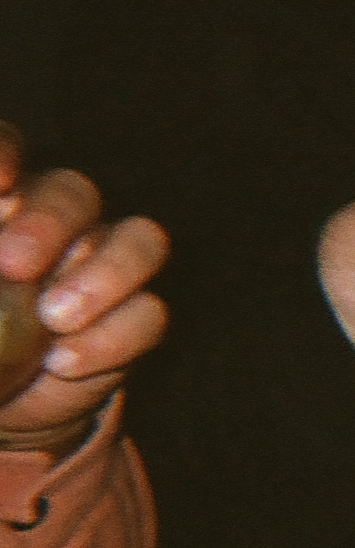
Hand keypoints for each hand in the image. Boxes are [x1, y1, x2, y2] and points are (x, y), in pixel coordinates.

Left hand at [0, 125, 169, 455]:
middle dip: (48, 223)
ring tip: (55, 318)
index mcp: (5, 204)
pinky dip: (109, 339)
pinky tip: (63, 363)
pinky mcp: (134, 319)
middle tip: (14, 264)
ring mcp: (103, 268)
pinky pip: (148, 315)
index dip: (4, 156)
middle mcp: (57, 224)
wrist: (1, 397)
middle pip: (72, 193)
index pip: (8, 150)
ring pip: (138, 240)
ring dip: (104, 274)